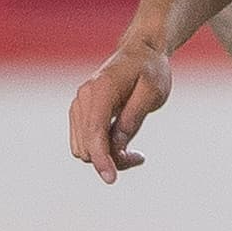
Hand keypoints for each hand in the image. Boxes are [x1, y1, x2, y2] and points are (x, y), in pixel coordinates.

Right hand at [69, 39, 171, 183]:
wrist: (140, 52)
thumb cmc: (150, 70)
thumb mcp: (152, 92)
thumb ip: (134, 117)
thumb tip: (117, 146)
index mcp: (101, 90)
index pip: (95, 132)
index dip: (101, 158)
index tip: (111, 179)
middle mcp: (83, 98)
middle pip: (87, 145)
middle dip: (110, 159)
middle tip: (139, 157)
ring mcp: (79, 105)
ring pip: (83, 148)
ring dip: (106, 157)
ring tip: (134, 152)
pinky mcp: (80, 112)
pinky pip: (84, 142)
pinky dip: (100, 150)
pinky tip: (122, 144)